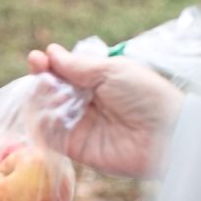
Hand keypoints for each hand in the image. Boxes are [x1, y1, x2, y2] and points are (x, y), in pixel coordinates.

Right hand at [27, 44, 183, 177]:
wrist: (164, 135)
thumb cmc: (144, 96)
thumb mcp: (112, 71)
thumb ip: (78, 65)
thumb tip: (51, 52)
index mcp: (95, 81)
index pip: (62, 72)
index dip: (47, 65)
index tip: (36, 58)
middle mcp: (83, 103)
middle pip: (49, 91)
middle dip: (41, 82)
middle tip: (43, 77)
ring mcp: (77, 125)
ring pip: (44, 112)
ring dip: (42, 102)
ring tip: (54, 96)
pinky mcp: (73, 148)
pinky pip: (48, 136)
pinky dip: (42, 124)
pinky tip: (48, 114)